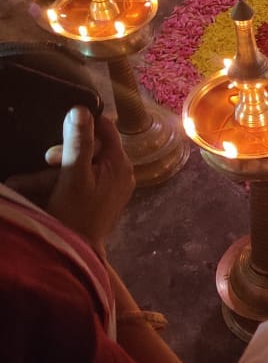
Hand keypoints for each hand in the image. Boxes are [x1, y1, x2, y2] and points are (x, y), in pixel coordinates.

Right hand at [43, 107, 133, 249]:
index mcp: (120, 163)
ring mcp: (117, 185)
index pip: (106, 127)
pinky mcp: (107, 196)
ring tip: (47, 179)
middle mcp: (124, 171)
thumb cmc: (76, 216)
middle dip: (68, 151)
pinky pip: (88, 177)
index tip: (62, 138)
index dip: (82, 127)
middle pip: (95, 145)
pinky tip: (55, 187)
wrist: (80, 253)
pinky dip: (71, 178)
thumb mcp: (74, 176)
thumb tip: (81, 109)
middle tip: (49, 163)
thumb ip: (79, 143)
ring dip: (65, 167)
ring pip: (88, 162)